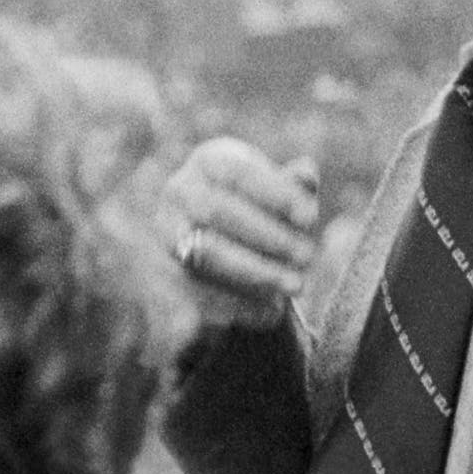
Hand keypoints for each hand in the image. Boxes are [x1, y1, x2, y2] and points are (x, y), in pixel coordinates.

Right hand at [161, 137, 320, 335]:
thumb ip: (294, 185)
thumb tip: (306, 177)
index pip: (238, 173)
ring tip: (294, 287)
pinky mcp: (161, 272)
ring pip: (202, 255)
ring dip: (252, 273)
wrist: (225, 241)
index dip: (275, 194)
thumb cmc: (264, 209)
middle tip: (308, 257)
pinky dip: (235, 304)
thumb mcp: (281, 192)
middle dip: (266, 237)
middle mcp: (178, 192)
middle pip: (216, 213)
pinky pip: (194, 291)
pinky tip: (271, 312)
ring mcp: (164, 233)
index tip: (311, 217)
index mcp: (209, 161)